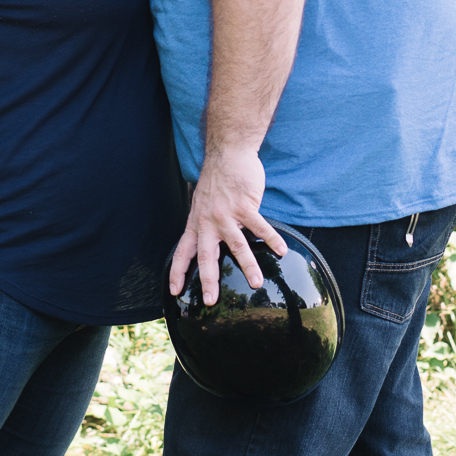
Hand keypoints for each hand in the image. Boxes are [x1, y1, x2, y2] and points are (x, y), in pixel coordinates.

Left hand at [168, 148, 287, 304]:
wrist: (228, 153)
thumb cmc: (218, 179)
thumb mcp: (202, 203)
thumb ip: (206, 223)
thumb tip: (212, 240)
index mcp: (196, 223)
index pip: (183, 252)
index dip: (177, 271)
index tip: (174, 290)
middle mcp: (208, 222)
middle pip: (207, 257)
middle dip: (209, 281)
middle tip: (211, 301)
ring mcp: (227, 214)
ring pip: (237, 245)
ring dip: (248, 266)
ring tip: (256, 283)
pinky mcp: (245, 206)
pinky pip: (260, 227)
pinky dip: (272, 239)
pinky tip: (281, 251)